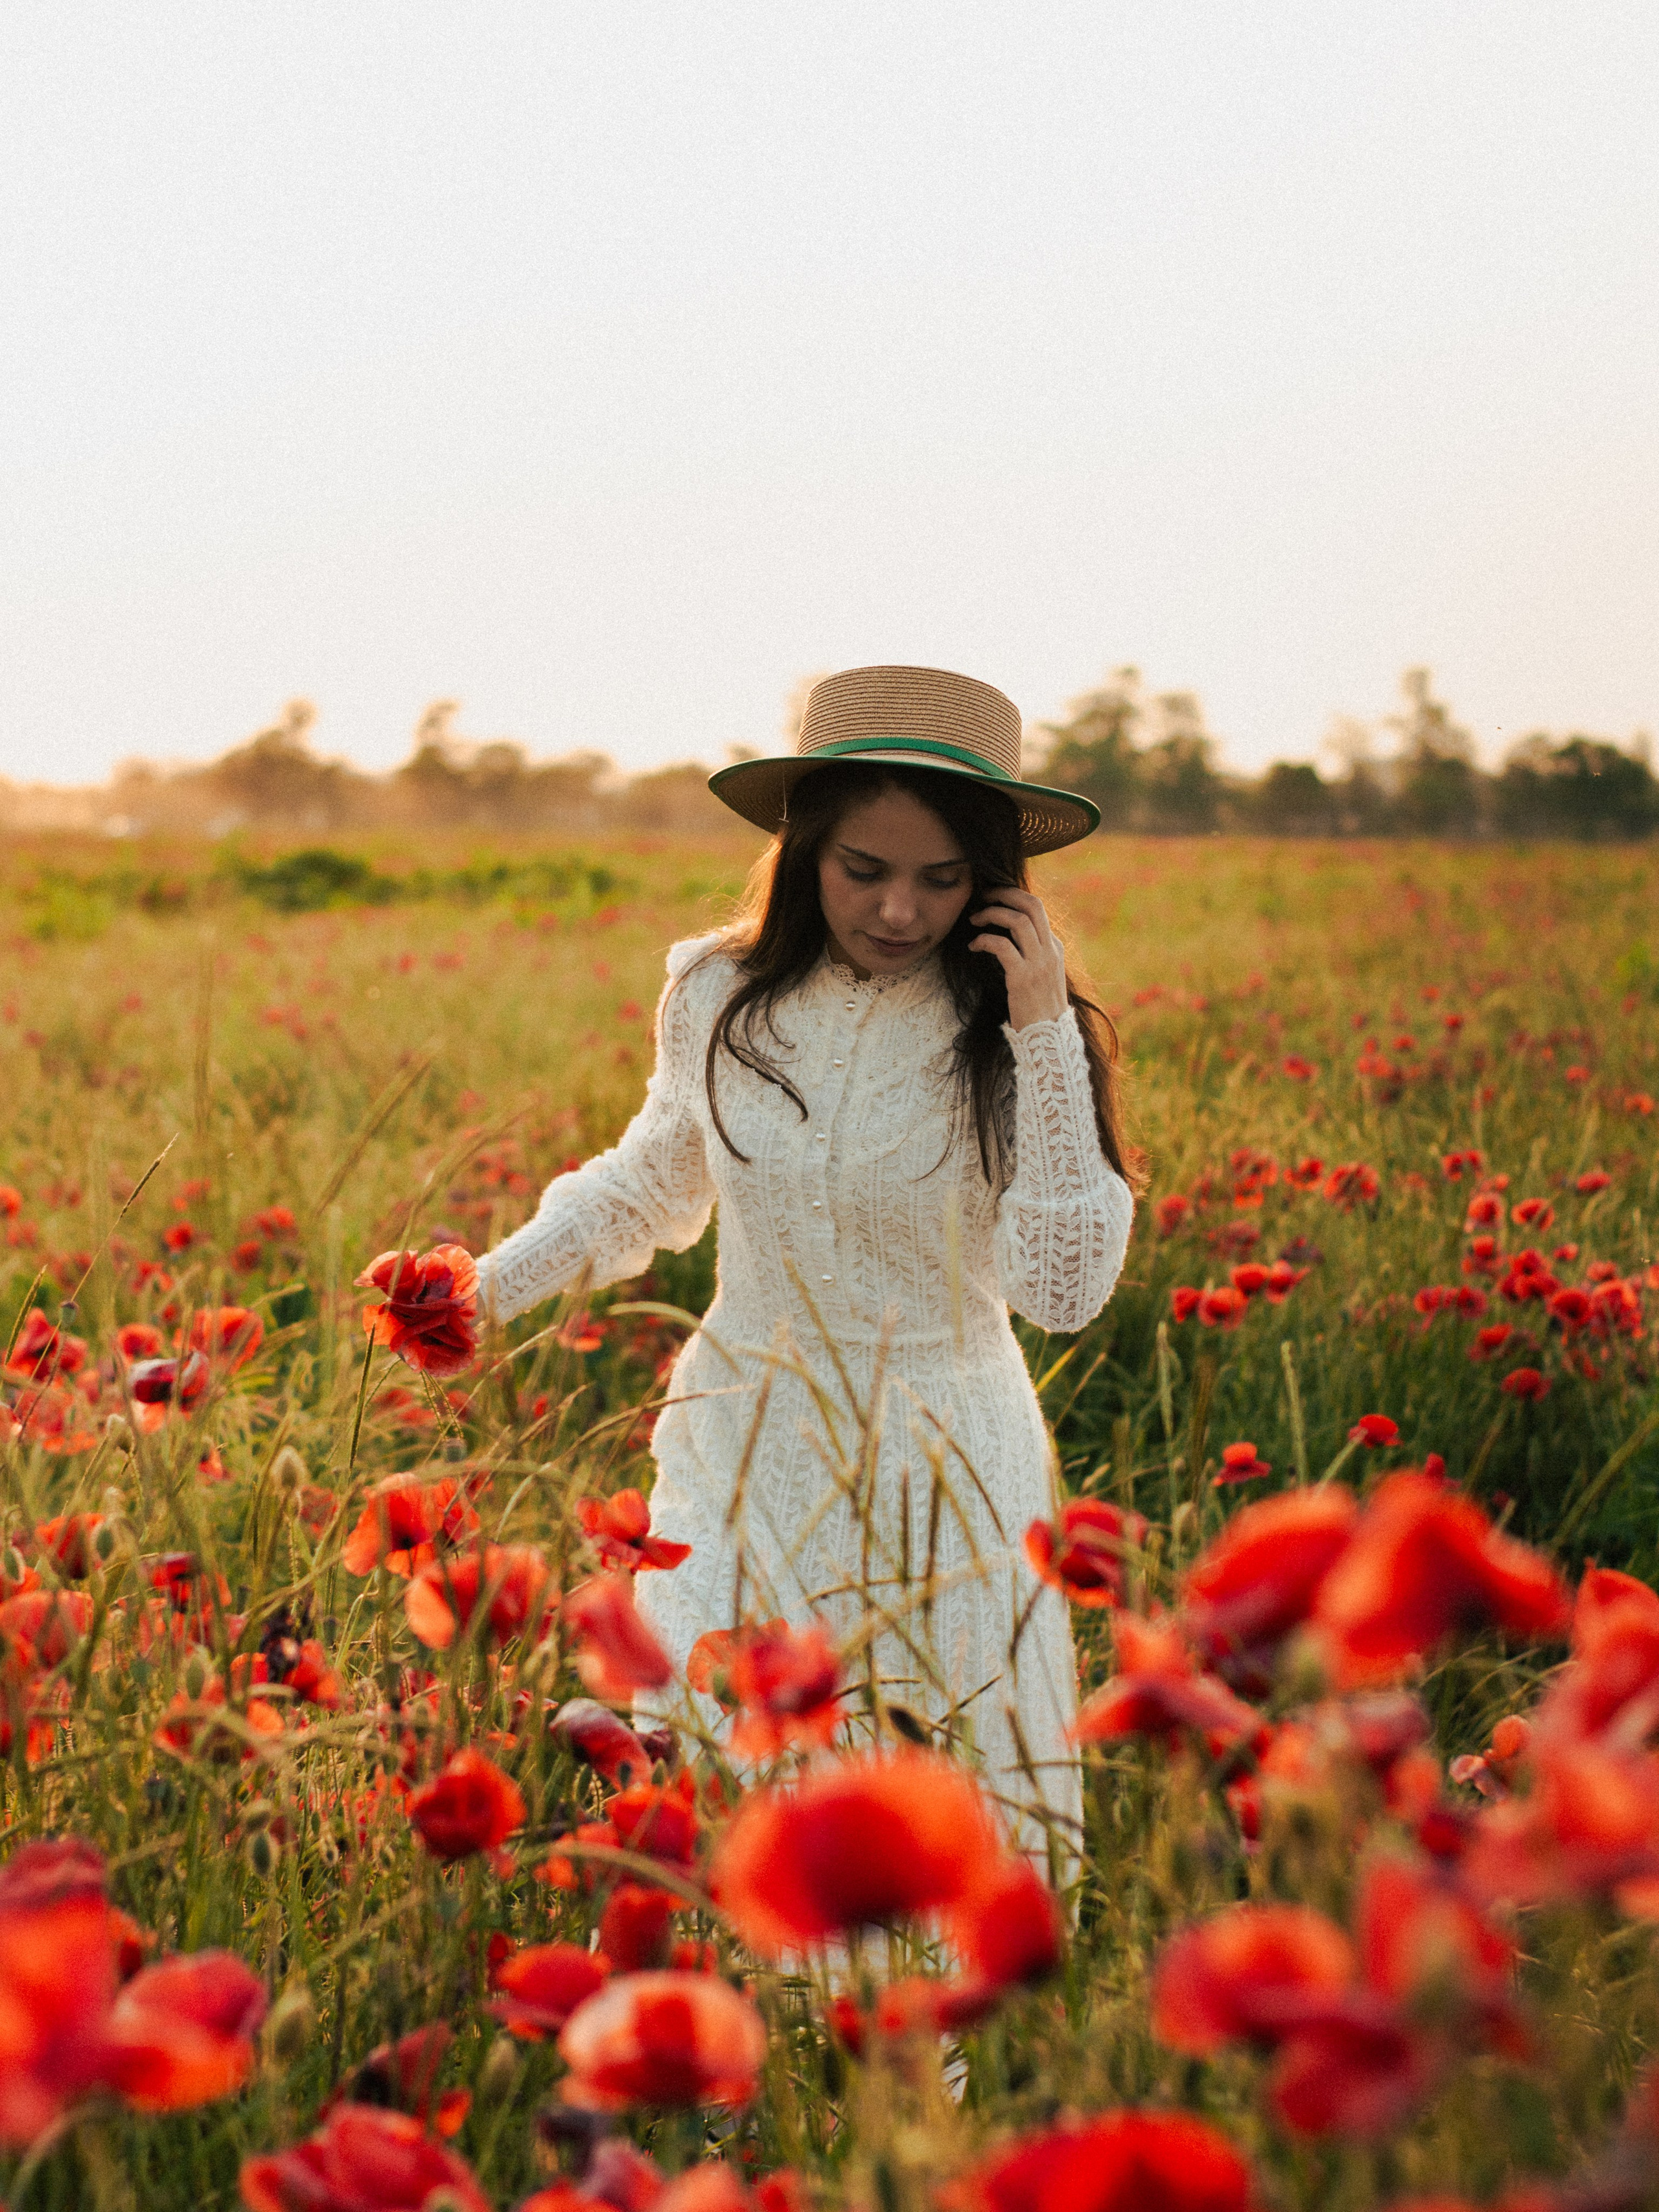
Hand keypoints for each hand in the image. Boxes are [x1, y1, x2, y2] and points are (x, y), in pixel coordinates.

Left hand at [968, 887, 1068, 1029]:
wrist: (1048, 1037)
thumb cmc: (1039, 1007)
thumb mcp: (1042, 975)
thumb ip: (1032, 954)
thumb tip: (1009, 937)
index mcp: (1055, 947)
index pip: (1037, 908)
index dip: (1013, 896)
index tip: (993, 896)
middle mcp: (1050, 951)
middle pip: (1032, 905)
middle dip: (1005, 894)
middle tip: (983, 895)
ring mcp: (1039, 964)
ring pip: (1018, 921)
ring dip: (992, 914)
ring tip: (975, 919)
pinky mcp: (1023, 978)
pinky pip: (1002, 946)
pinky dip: (985, 940)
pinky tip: (973, 946)